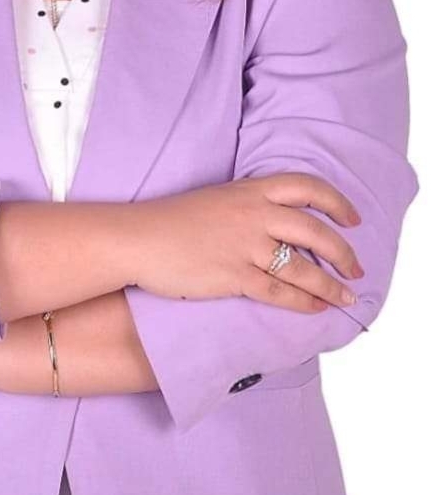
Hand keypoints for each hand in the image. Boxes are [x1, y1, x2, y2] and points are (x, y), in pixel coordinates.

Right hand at [129, 173, 363, 314]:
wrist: (138, 238)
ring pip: (303, 268)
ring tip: (346, 297)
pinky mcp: (233, 276)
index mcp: (250, 190)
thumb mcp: (217, 199)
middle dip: (343, 252)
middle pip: (315, 231)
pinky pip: (279, 292)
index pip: (307, 187)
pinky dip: (303, 302)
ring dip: (330, 285)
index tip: (353, 220)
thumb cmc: (172, 219)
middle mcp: (253, 214)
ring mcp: (244, 246)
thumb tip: (276, 220)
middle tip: (356, 268)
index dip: (337, 202)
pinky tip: (315, 308)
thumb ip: (248, 204)